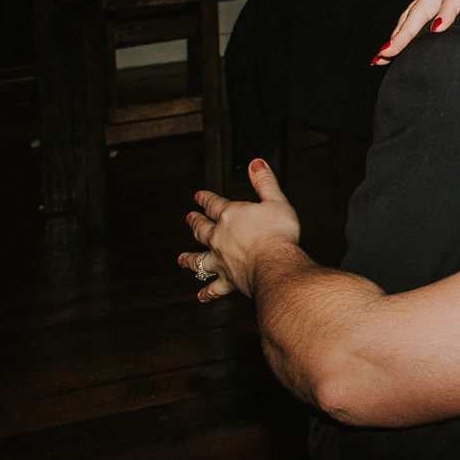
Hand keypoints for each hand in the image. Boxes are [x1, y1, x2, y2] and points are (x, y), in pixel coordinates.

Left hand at [181, 159, 300, 300]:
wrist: (275, 265)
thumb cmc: (278, 234)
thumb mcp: (276, 201)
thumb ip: (264, 181)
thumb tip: (255, 163)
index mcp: (230, 216)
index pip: (213, 204)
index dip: (205, 199)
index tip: (198, 196)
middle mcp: (219, 238)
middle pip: (201, 229)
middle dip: (195, 223)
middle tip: (188, 218)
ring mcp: (221, 260)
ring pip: (199, 259)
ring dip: (189, 258)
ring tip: (181, 259)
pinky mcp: (228, 280)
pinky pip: (214, 287)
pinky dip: (207, 292)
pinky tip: (201, 295)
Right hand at [374, 0, 459, 63]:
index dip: (448, 10)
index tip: (439, 28)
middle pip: (423, 6)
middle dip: (406, 30)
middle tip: (390, 51)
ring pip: (414, 9)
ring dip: (398, 31)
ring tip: (382, 55)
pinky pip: (415, 6)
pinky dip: (402, 23)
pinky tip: (393, 42)